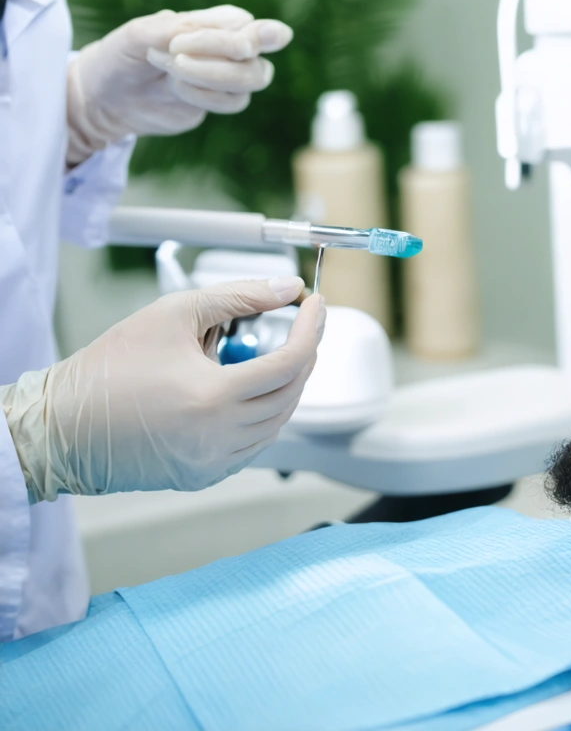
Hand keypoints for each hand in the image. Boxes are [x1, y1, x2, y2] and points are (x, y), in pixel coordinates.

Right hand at [0, 278, 324, 500]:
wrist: (60, 427)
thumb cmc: (108, 369)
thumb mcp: (173, 314)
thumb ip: (237, 297)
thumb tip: (286, 287)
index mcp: (214, 397)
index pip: (291, 362)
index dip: (312, 329)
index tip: (316, 305)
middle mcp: (220, 437)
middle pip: (291, 393)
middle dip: (304, 355)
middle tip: (300, 325)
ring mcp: (214, 463)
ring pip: (278, 422)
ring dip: (285, 386)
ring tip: (269, 355)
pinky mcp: (204, 476)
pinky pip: (255, 445)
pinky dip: (263, 416)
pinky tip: (247, 392)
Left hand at [65, 5, 292, 164]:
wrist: (104, 97)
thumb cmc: (122, 56)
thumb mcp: (138, 34)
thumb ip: (180, 29)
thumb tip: (219, 32)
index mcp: (215, 24)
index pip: (253, 28)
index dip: (256, 36)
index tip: (240, 42)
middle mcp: (228, 52)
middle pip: (257, 59)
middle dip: (223, 54)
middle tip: (176, 49)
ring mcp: (225, 81)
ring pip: (249, 83)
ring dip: (209, 74)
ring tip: (169, 64)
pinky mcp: (216, 103)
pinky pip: (230, 102)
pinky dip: (202, 94)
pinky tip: (174, 86)